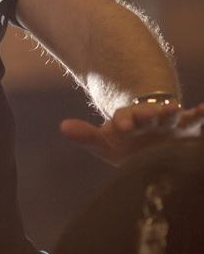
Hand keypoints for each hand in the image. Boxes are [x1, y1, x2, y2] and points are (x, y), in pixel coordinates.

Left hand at [60, 102, 203, 165]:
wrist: (149, 140)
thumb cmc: (126, 143)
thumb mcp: (105, 143)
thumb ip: (86, 136)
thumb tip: (62, 127)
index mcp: (128, 121)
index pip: (124, 119)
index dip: (122, 121)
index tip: (120, 125)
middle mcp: (149, 118)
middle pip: (149, 114)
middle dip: (149, 114)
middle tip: (150, 112)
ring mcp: (168, 122)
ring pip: (172, 116)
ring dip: (174, 113)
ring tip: (178, 109)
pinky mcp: (187, 128)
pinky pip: (196, 122)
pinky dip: (201, 116)